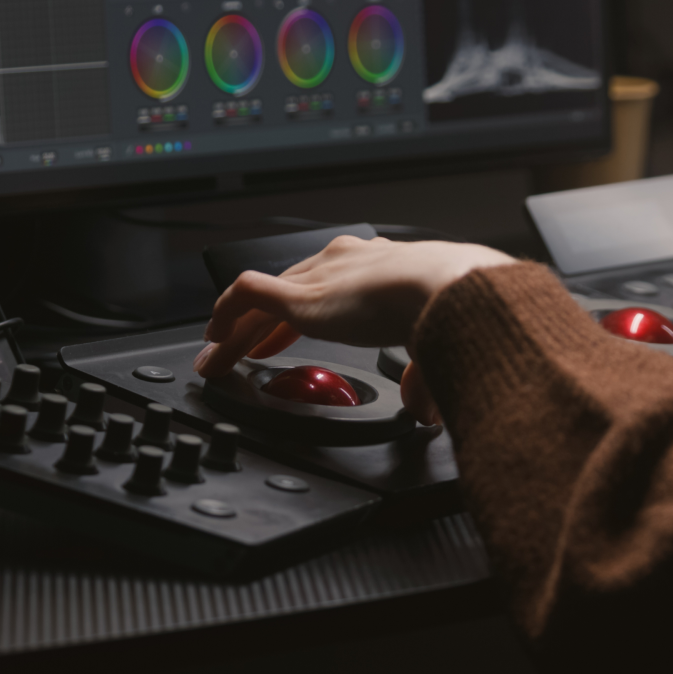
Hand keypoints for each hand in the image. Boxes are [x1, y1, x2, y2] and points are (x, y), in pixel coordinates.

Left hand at [192, 236, 515, 422]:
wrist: (449, 288)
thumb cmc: (456, 307)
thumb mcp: (435, 343)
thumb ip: (421, 376)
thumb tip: (424, 410)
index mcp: (381, 269)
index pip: (327, 286)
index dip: (304, 314)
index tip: (289, 336)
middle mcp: (346, 264)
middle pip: (289, 290)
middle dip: (264, 323)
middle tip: (246, 351)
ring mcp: (320, 275)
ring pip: (263, 298)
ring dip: (237, 329)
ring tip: (217, 357)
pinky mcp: (300, 293)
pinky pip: (247, 296)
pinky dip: (227, 315)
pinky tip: (216, 339)